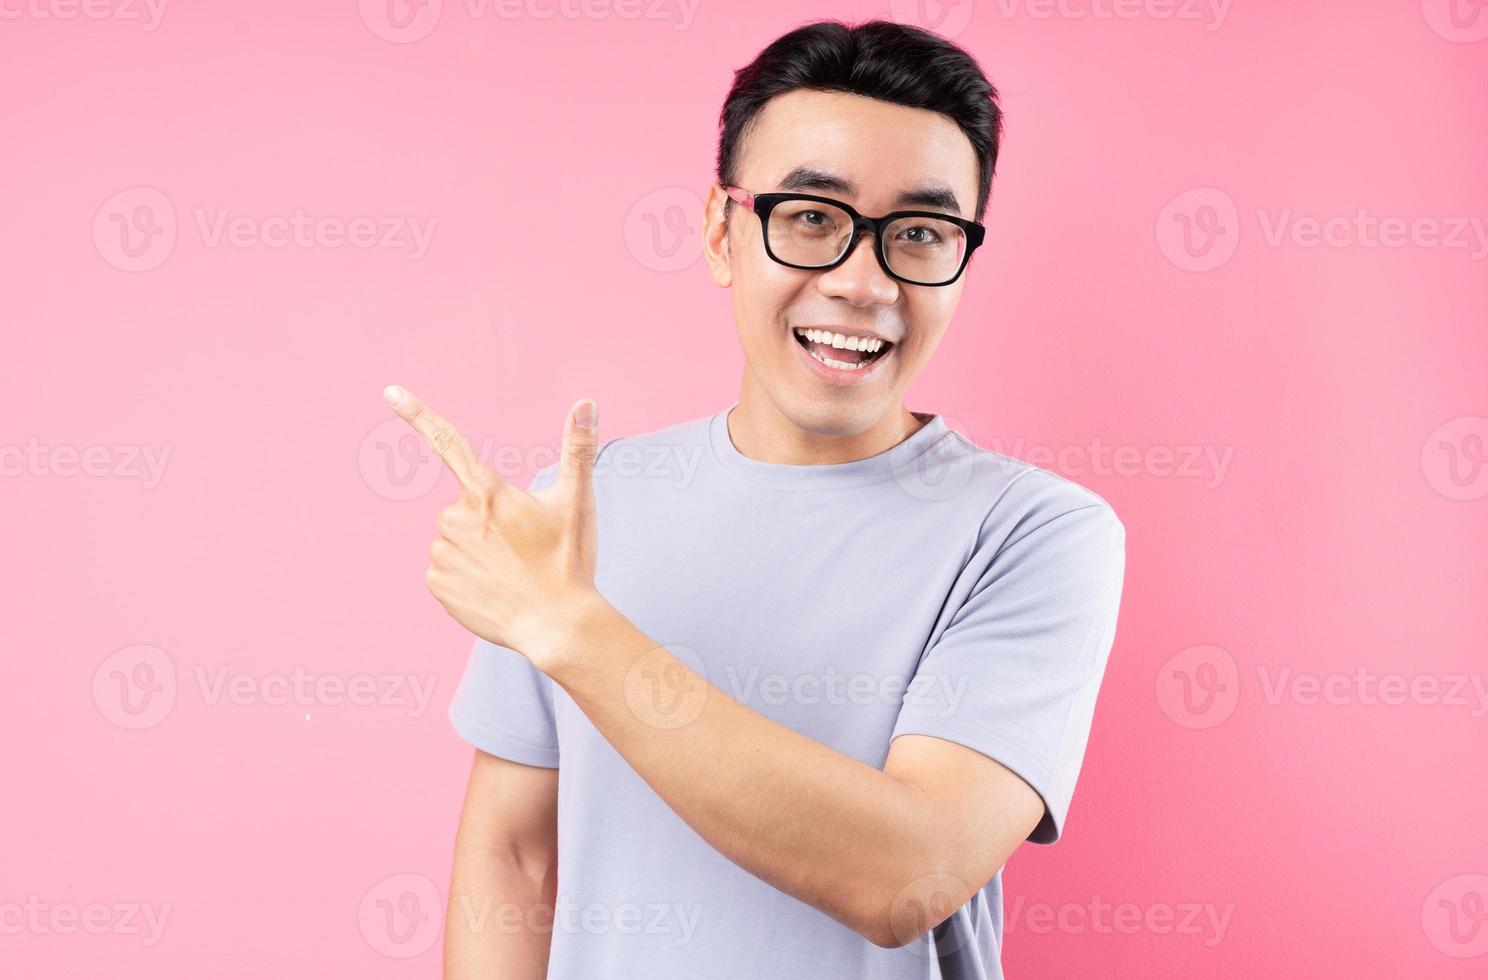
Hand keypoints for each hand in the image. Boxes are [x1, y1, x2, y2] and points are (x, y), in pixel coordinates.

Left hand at [383, 384, 602, 669]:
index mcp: (487, 491)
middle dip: (487, 522)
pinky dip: (467, 579)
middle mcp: (455, 517)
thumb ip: (578, 448)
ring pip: (455, 541)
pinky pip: (447, 572)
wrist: (556, 625)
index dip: (418, 414)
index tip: (390, 392)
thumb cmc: (569, 561)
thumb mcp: (576, 501)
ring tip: (511, 573)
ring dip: (477, 551)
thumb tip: (586, 401)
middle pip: (465, 508)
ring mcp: (441, 553)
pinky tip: (494, 591)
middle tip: (523, 548)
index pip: (447, 442)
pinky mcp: (435, 584)